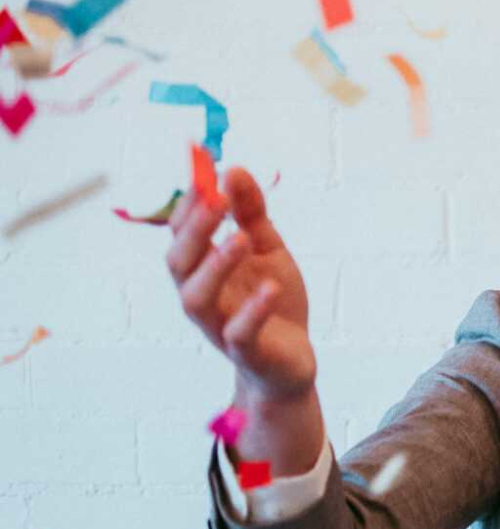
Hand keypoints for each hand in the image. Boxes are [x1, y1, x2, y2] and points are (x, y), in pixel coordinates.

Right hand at [166, 165, 315, 398]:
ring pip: (197, 299)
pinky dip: (253, 310)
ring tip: (240, 239)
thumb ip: (251, 212)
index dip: (188, 205)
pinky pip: (239, 333)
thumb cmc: (271, 299)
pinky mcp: (246, 351)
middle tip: (217, 200)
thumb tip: (232, 168)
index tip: (203, 173)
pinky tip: (270, 288)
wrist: (291, 360)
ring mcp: (219, 326)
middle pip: (179, 263)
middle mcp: (201, 296)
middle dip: (194, 230)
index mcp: (202, 269)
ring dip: (215, 266)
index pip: (180, 234)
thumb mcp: (266, 248)